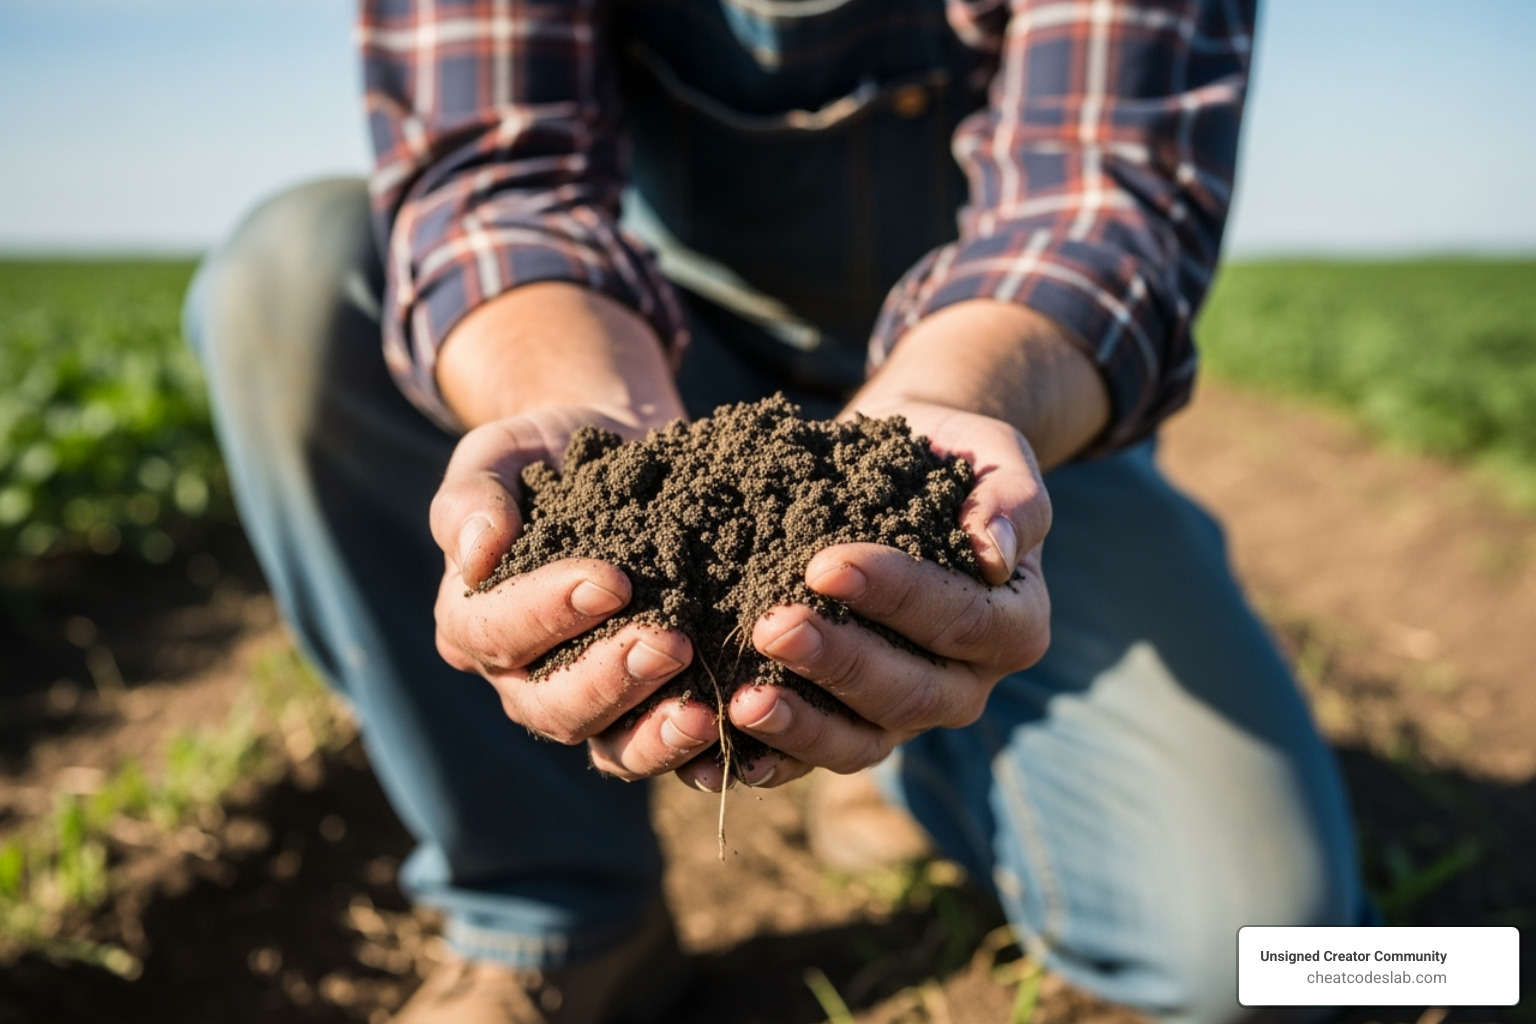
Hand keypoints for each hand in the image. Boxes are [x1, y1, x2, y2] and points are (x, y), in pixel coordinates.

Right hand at [431, 403, 720, 781]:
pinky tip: (734, 724)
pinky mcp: (644, 705)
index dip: (549, 613)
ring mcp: (584, 700)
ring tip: (706, 708)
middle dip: (611, 679)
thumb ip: (473, 498)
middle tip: (671, 642)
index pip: (494, 632)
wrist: (622, 450)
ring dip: (655, 732)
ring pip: (607, 745)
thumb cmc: (550, 455)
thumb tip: (475, 555)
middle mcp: (520, 676)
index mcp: (472, 620)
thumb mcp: (499, 457)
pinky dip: (695, 747)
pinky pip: (661, 746)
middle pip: (551, 706)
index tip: (613, 580)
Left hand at [677, 401, 1051, 790]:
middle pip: (908, 693)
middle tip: (771, 627)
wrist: (902, 473)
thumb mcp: (994, 460)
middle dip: (837, 662)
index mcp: (1012, 626)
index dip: (896, 596)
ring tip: (741, 701)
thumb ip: (1010, 500)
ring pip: (860, 742)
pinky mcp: (851, 726)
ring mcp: (905, 715)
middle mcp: (964, 685)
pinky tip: (714, 753)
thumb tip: (995, 553)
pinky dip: (767, 760)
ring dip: (799, 726)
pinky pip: (812, 758)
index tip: (825, 563)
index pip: (960, 620)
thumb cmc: (950, 460)